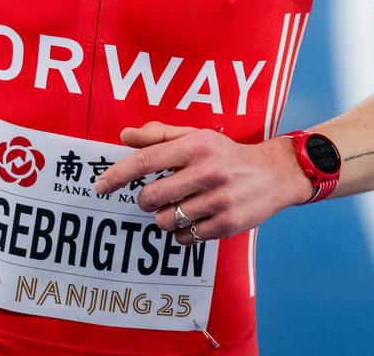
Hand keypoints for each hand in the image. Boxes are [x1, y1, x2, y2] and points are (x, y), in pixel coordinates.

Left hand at [93, 123, 310, 246]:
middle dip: (146, 200)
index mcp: (196, 146)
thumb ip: (159, 135)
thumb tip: (124, 136)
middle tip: (155, 196)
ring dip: (164, 217)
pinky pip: (183, 238)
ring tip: (179, 206)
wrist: (274, 174)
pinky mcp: (226, 225)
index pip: (146, 161)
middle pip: (151, 197)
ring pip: (165, 221)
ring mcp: (218, 200)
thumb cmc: (226, 154)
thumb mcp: (197, 136)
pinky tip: (193, 219)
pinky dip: (180, 232)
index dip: (118, 175)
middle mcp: (207, 172)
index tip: (99, 186)